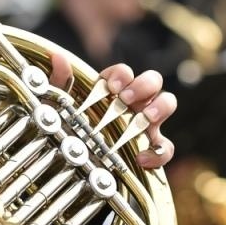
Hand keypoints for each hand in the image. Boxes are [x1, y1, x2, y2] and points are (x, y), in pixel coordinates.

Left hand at [50, 54, 177, 169]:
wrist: (72, 166)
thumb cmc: (70, 132)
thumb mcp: (60, 108)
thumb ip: (60, 83)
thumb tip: (58, 57)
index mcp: (113, 91)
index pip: (123, 73)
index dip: (121, 75)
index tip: (112, 86)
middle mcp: (134, 103)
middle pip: (152, 80)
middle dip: (144, 85)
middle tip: (126, 98)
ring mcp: (146, 125)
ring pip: (167, 103)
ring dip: (160, 106)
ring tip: (146, 117)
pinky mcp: (151, 150)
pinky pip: (165, 149)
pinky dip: (158, 153)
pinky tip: (141, 159)